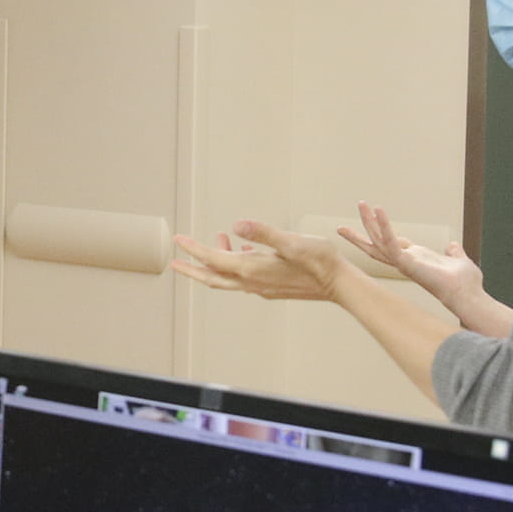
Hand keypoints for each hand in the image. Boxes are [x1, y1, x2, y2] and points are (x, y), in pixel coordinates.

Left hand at [170, 220, 342, 303]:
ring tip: (217, 240)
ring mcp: (262, 286)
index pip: (213, 259)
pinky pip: (244, 277)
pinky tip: (243, 250)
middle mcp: (252, 282)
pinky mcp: (271, 286)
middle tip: (173, 261)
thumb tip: (237, 225)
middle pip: (212, 277)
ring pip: (228, 278)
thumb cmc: (318, 260)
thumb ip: (263, 233)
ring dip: (215, 263)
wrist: (339, 284)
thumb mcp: (291, 241)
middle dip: (191, 268)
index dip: (193, 249)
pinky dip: (235, 264)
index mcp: (252, 269)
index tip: (176, 240)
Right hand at [336, 202, 482, 308]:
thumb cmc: (465, 283)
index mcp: (414, 259)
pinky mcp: (406, 262)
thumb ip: (453, 252)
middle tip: (340, 226)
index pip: (390, 245)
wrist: (467, 294)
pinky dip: (384, 226)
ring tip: (361, 204)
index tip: (368, 228)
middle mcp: (405, 262)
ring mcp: (403, 262)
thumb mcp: (458, 260)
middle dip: (359, 234)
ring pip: (378, 241)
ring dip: (368, 222)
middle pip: (376, 245)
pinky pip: (391, 242)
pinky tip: (379, 210)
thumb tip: (452, 246)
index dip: (379, 234)